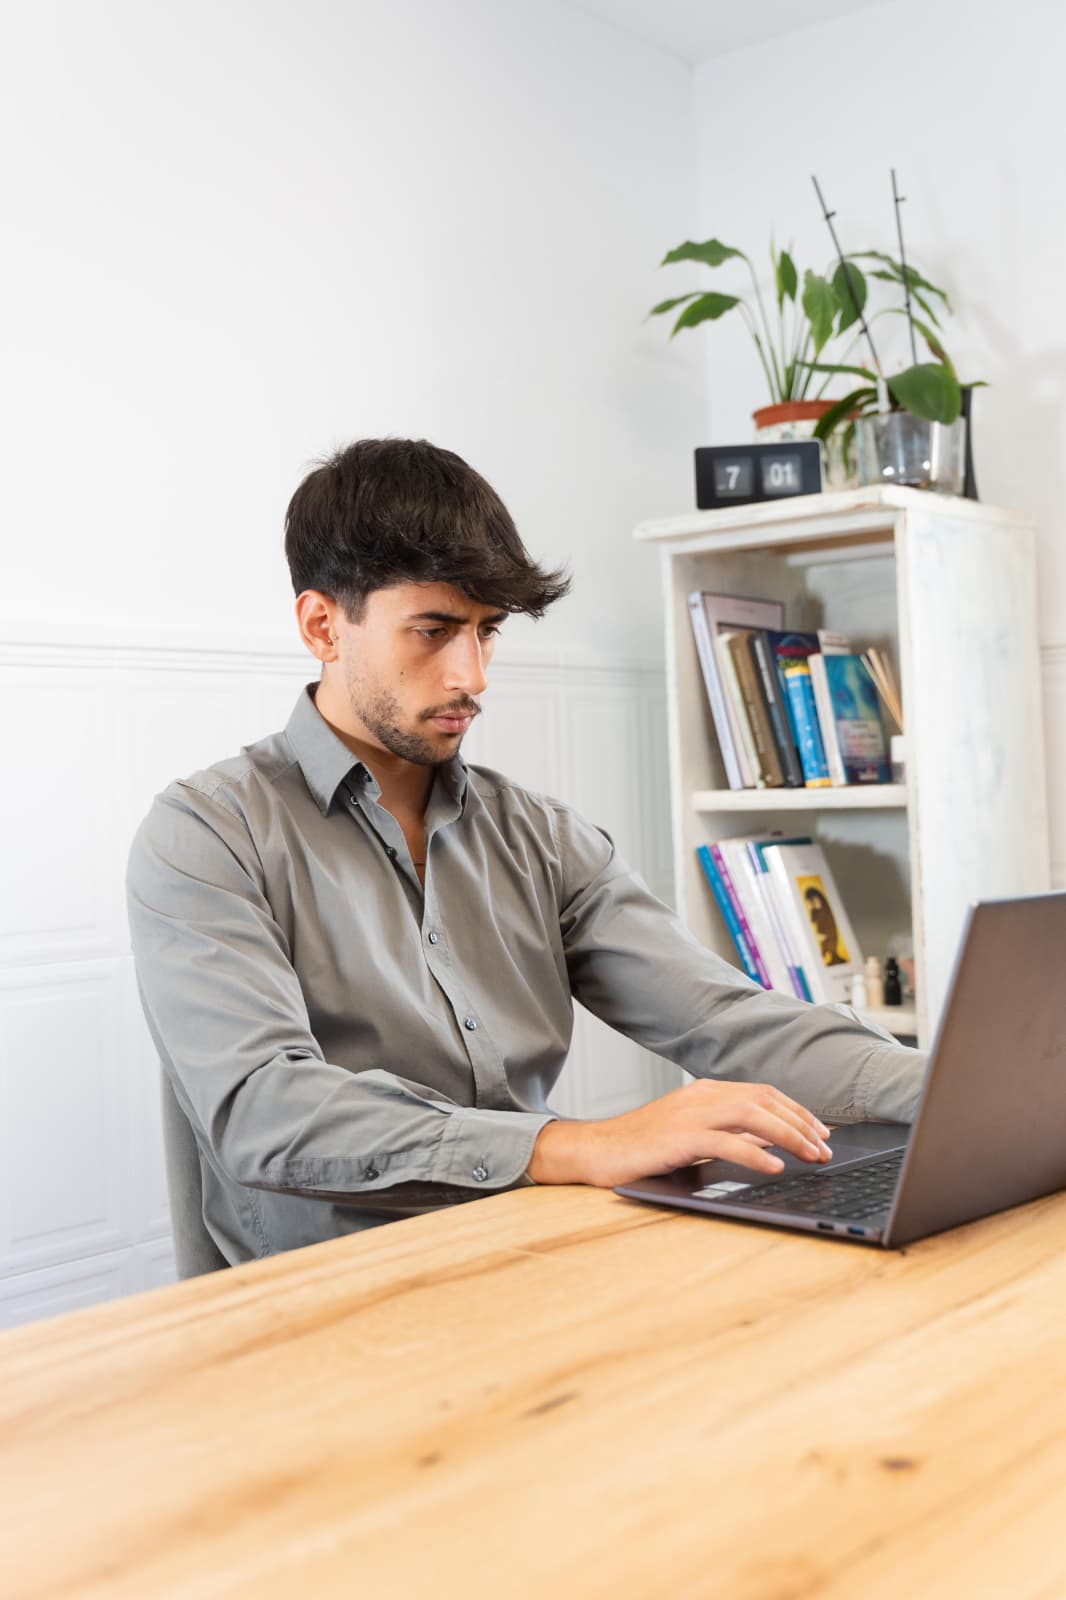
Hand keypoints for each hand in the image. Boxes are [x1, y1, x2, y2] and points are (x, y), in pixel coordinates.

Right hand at [528, 1080, 831, 1188]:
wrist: (598, 1149)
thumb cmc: (643, 1146)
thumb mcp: (693, 1134)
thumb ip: (730, 1133)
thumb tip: (771, 1144)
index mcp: (707, 1091)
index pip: (764, 1094)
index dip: (798, 1112)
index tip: (822, 1132)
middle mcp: (703, 1095)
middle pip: (765, 1101)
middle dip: (802, 1124)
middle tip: (826, 1148)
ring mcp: (691, 1113)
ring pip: (753, 1116)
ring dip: (789, 1136)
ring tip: (812, 1156)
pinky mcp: (680, 1137)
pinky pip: (727, 1142)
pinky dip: (756, 1154)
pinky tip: (775, 1168)